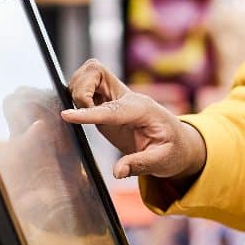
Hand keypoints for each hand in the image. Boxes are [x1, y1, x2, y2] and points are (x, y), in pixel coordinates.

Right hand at [61, 60, 204, 180]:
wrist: (178, 143)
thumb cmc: (173, 150)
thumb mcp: (162, 162)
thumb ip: (139, 165)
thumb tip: (117, 172)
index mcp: (142, 110)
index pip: (111, 109)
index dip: (88, 113)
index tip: (66, 115)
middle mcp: (128, 97)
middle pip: (96, 71)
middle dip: (80, 89)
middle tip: (82, 114)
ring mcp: (117, 97)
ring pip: (89, 74)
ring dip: (77, 89)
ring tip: (83, 114)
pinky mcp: (108, 102)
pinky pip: (87, 85)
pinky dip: (78, 93)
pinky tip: (82, 111)